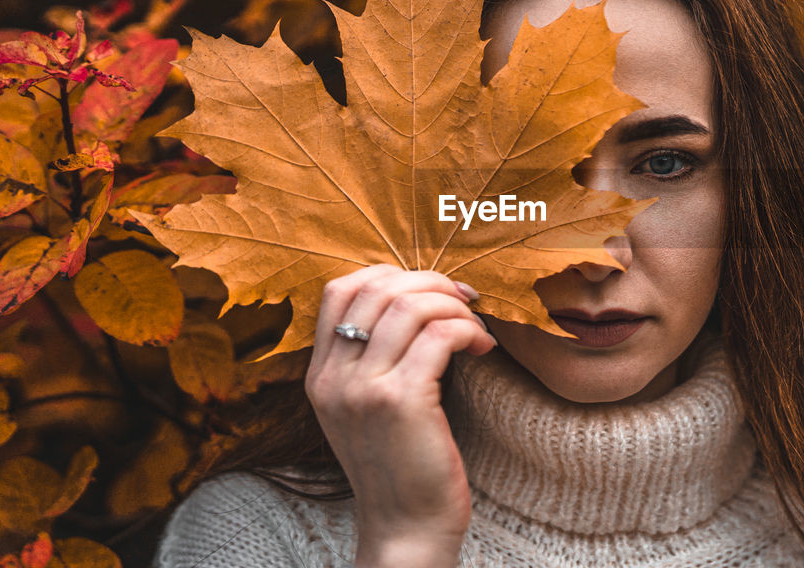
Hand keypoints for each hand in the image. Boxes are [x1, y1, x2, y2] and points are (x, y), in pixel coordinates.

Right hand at [305, 265, 495, 566]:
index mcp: (320, 375)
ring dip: (453, 306)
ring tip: (475, 328)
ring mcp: (363, 389)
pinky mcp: (401, 402)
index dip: (391, 275)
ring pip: (410, 306)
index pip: (340, 289)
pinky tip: (483, 349)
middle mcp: (333, 378)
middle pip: (378, 288)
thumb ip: (372, 360)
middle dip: (431, 283)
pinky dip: (468, 330)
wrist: (406, 528)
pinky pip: (439, 335)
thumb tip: (416, 300)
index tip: (431, 291)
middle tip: (465, 302)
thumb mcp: (366, 409)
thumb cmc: (401, 466)